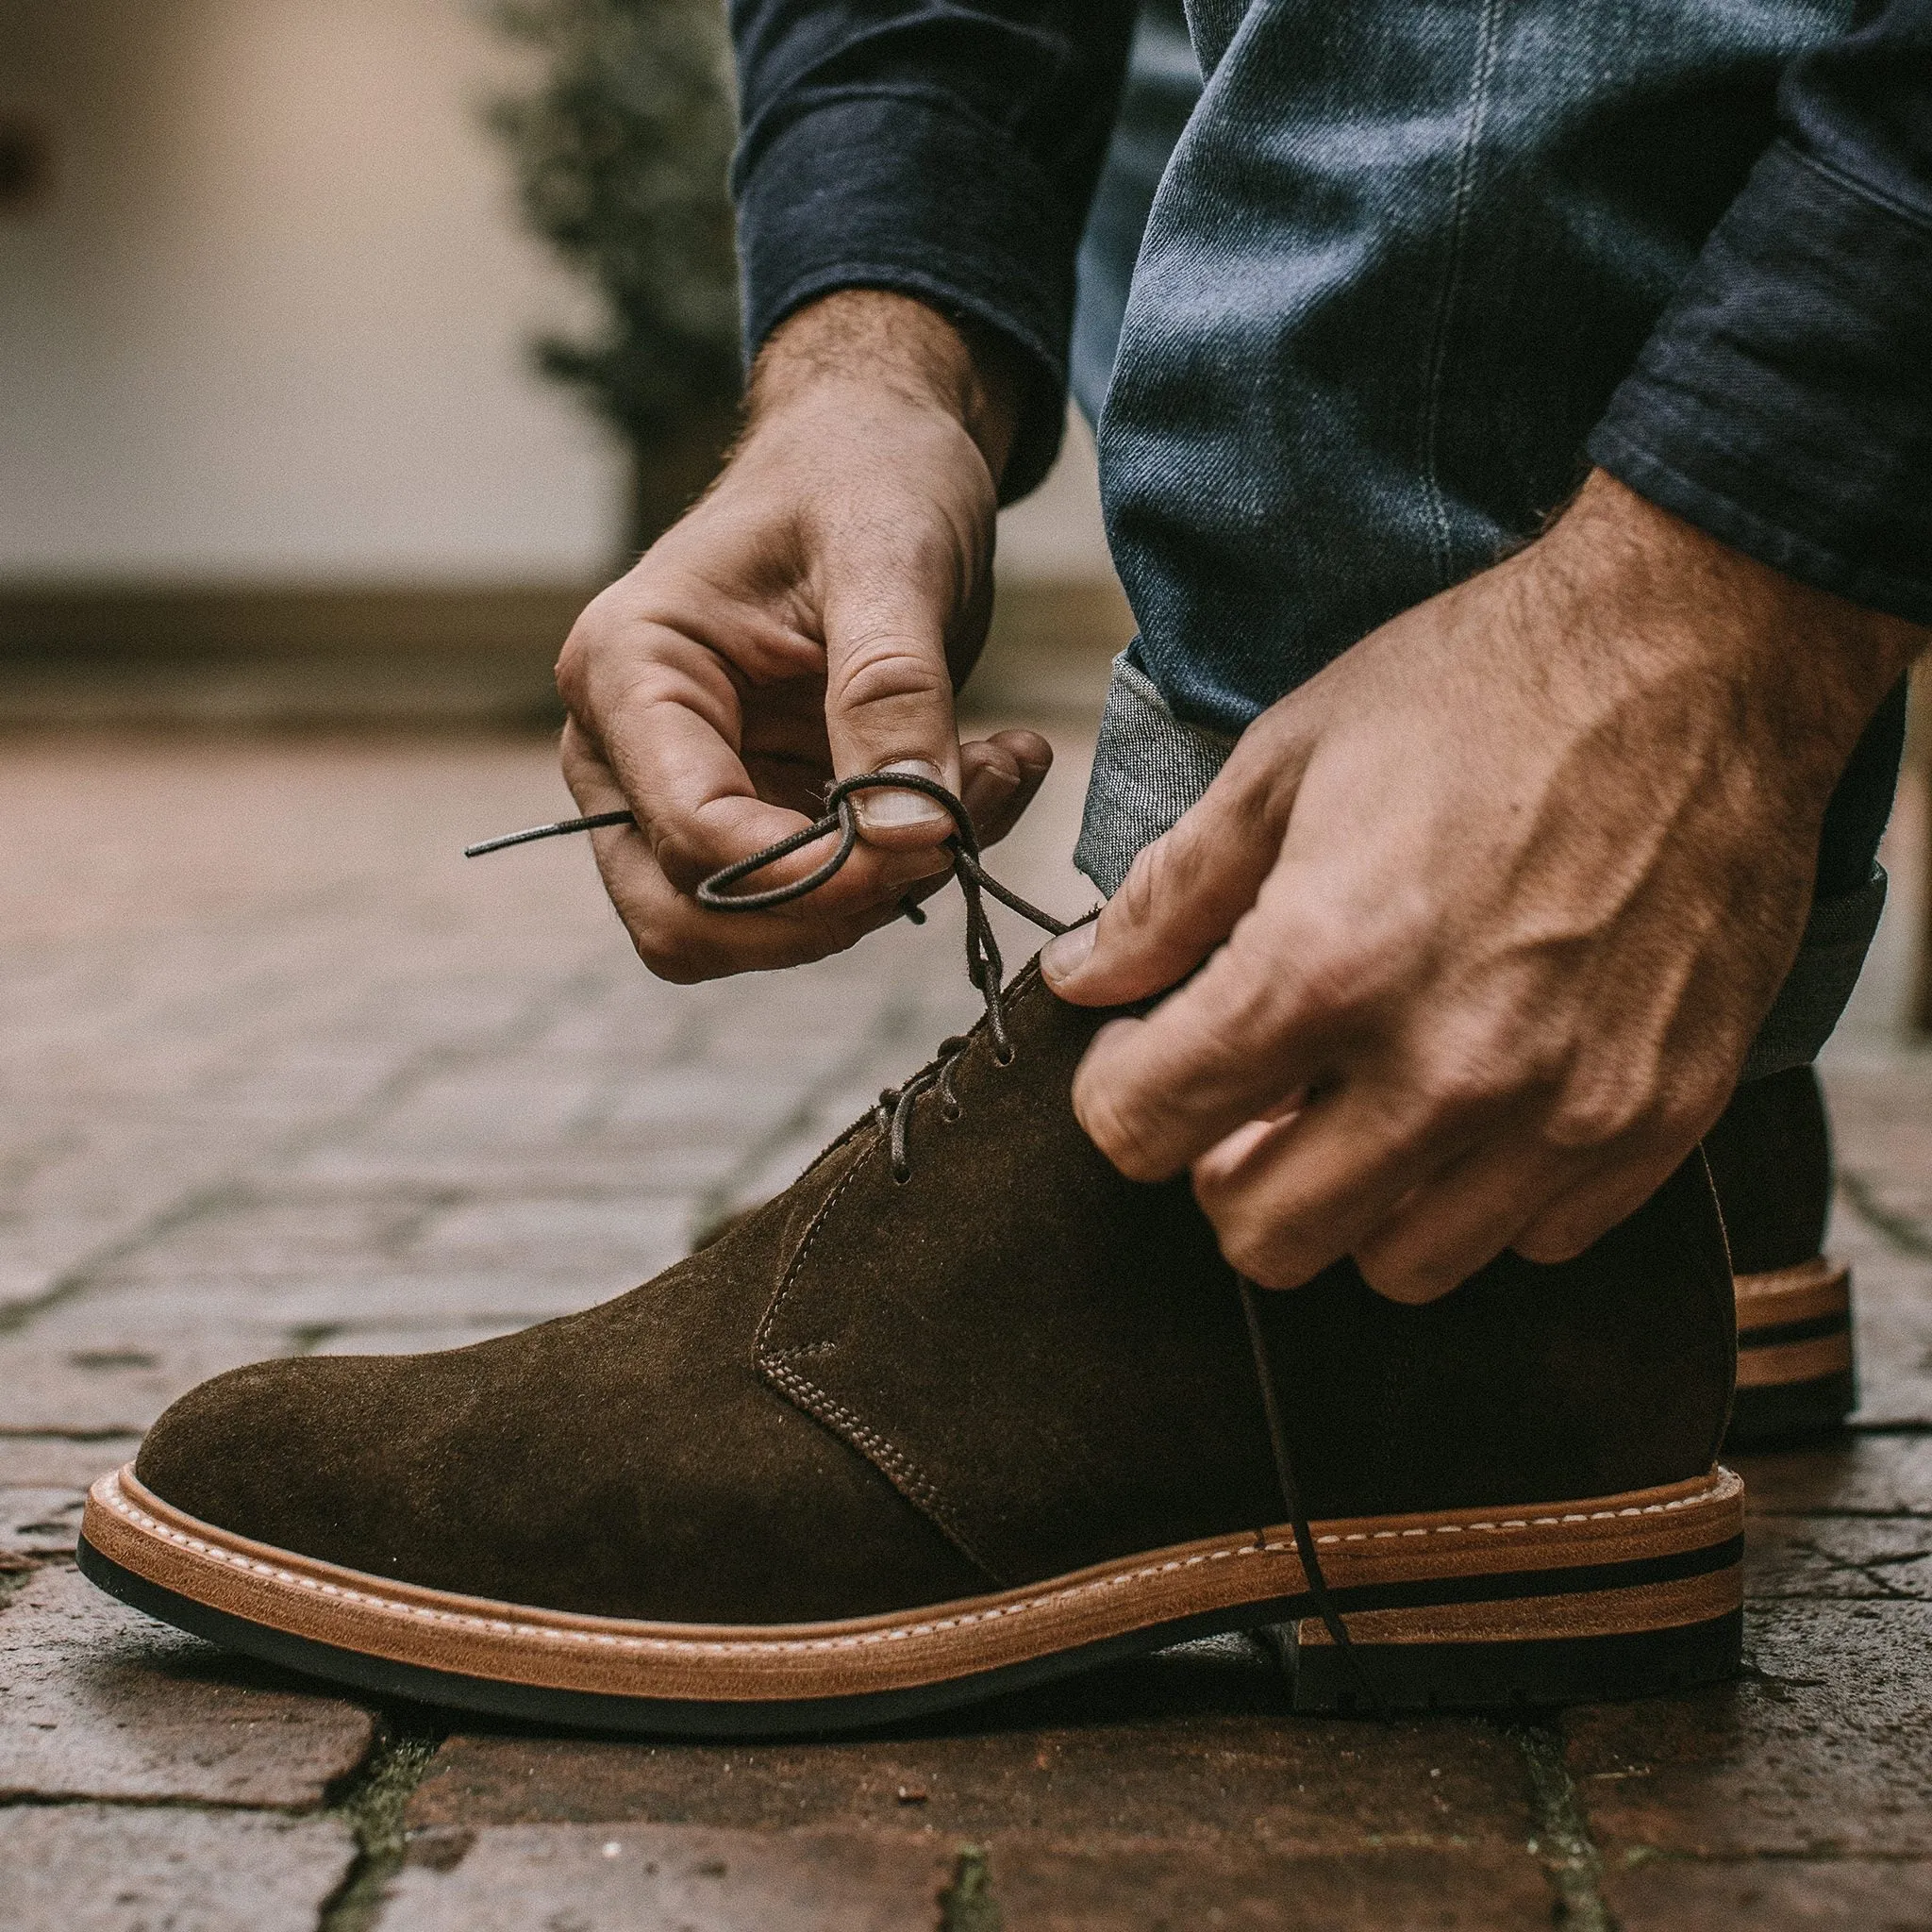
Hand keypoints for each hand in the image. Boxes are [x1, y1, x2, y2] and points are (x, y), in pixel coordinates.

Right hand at [557, 291, 1052, 980]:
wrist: (872, 450)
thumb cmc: (861, 472)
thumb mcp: (889, 556)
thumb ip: (893, 693)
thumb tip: (911, 832)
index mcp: (628, 672)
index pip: (689, 833)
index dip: (810, 871)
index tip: (934, 837)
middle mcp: (627, 750)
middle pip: (685, 920)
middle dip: (829, 909)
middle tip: (954, 834)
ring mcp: (680, 793)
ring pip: (748, 930)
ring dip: (877, 894)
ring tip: (988, 781)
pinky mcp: (753, 814)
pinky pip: (812, 898)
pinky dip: (901, 869)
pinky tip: (978, 784)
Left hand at [1042, 473, 1922, 1301]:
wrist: (1699, 653)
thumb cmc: (1479, 689)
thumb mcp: (1285, 761)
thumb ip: (1170, 895)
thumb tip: (1083, 979)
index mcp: (1325, 967)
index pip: (1145, 1128)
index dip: (1117, 1092)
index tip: (1142, 1051)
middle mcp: (1444, 1069)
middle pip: (1263, 1236)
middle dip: (1221, 1171)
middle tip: (1243, 1093)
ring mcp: (1563, 1112)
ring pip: (1398, 1265)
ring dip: (1353, 1199)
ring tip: (1360, 1100)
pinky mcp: (1659, 1121)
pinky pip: (1533, 1238)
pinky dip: (1481, 1194)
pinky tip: (1475, 1097)